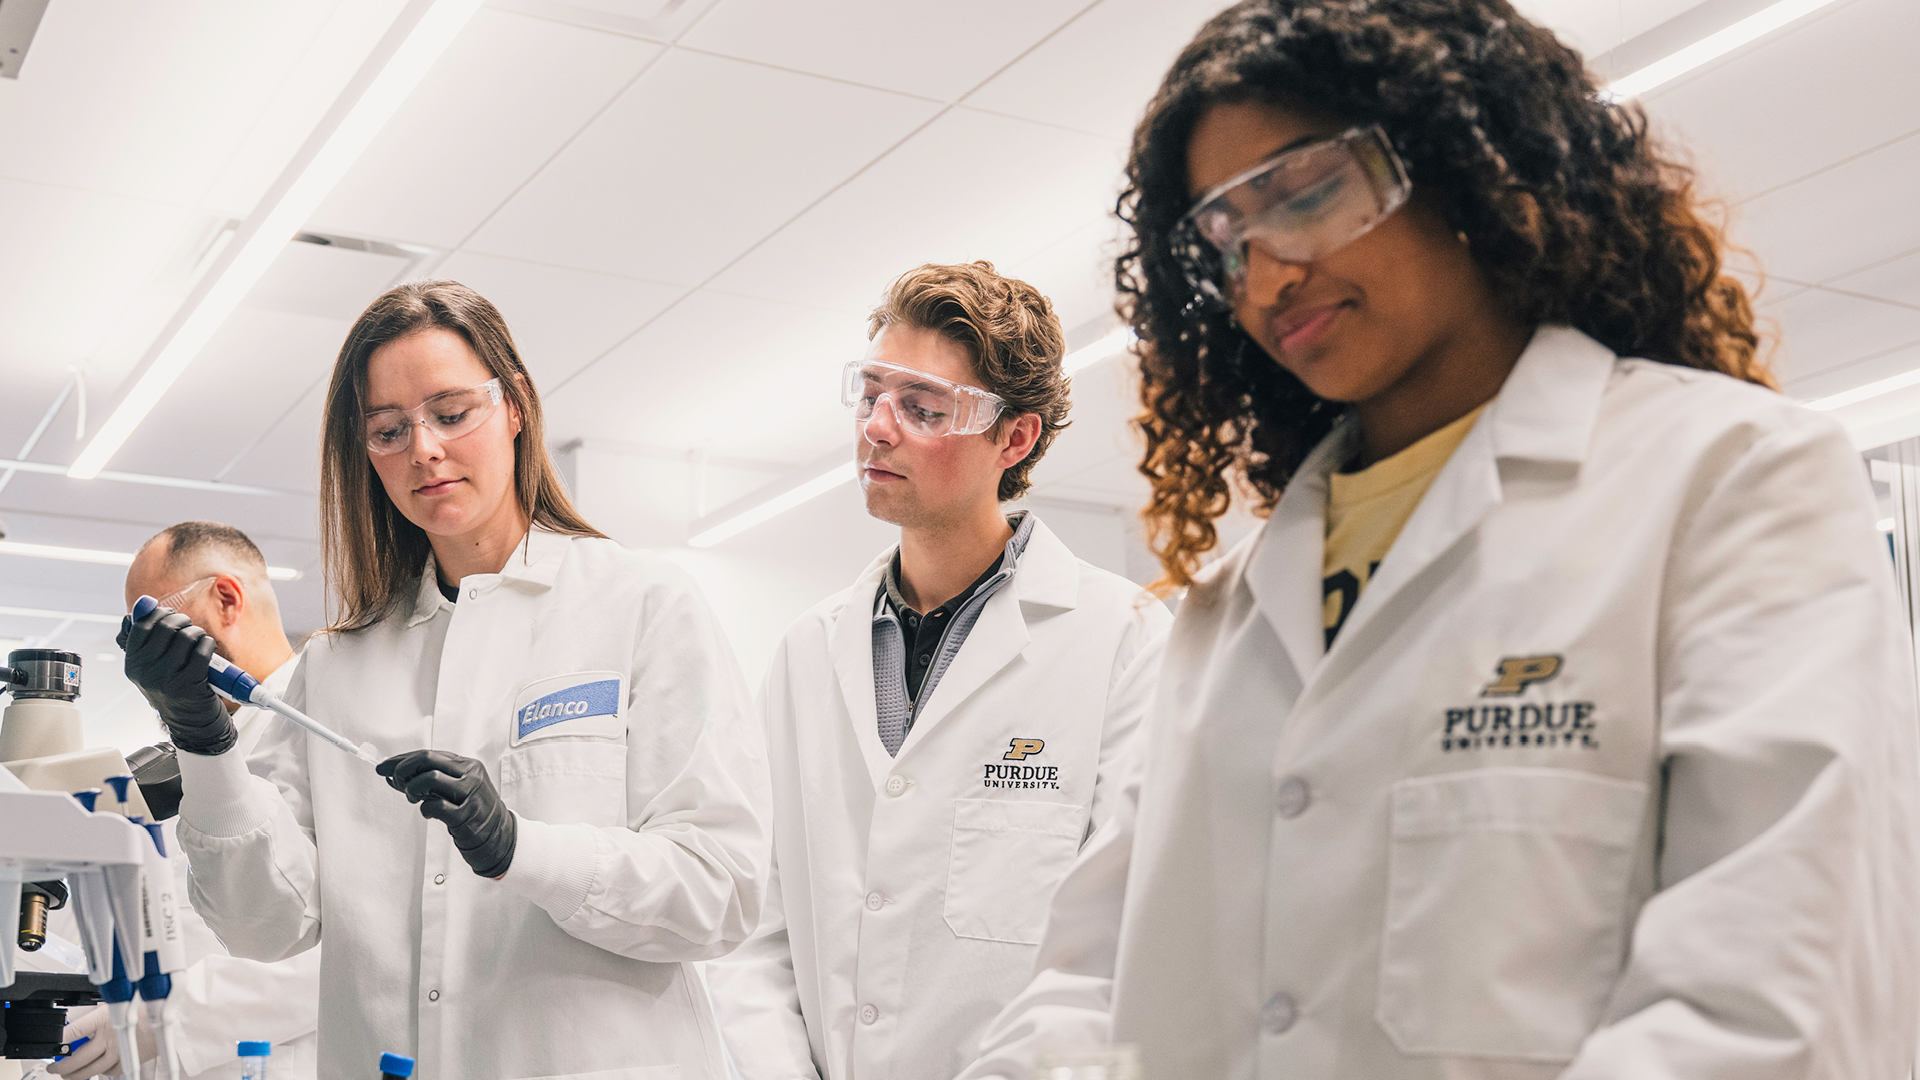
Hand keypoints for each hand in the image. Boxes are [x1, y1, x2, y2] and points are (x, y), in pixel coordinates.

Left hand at [48, 1004, 154, 1079]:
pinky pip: (107, 1072)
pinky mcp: (127, 1062)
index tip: (50, 1045)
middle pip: (77, 1059)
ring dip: (74, 1076)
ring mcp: (118, 1051)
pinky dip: (98, 1072)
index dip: (58, 1040)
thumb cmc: (143, 1009)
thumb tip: (74, 1023)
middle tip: (54, 1067)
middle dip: (60, 1067)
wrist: (169, 1019)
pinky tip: (93, 1070)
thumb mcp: (115, 1004)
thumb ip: (95, 1014)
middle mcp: (109, 1036)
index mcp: (104, 1018)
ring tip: (67, 1076)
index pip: (73, 1032)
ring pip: (89, 1071)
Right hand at [118, 605, 234, 755]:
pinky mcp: (189, 684)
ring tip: (199, 642)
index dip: (159, 614)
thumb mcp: (152, 666)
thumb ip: (146, 637)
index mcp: (133, 663)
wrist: (193, 724)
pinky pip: (203, 649)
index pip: (141, 624)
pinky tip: (208, 652)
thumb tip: (144, 603)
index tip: (170, 618)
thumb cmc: (175, 688)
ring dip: (198, 634)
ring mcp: (166, 679)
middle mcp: (145, 671)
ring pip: (187, 636)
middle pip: (167, 626)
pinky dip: (209, 645)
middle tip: (189, 629)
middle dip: (183, 622)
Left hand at [377, 750, 516, 878]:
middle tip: (397, 782)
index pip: (428, 753)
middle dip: (403, 769)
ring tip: (414, 798)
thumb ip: (430, 780)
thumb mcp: (455, 787)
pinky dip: (425, 809)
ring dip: (413, 788)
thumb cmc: (472, 810)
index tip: (383, 767)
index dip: (401, 760)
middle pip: (427, 759)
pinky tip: (428, 813)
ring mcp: (469, 793)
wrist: (498, 834)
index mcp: (466, 764)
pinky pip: (436, 806)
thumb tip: (394, 775)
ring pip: (430, 778)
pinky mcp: (466, 814)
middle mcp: (470, 774)